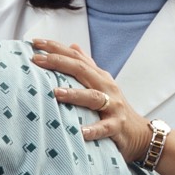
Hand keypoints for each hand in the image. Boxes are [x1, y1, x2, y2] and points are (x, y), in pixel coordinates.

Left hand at [30, 38, 151, 161]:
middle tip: (36, 60)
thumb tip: (73, 45)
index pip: (76, 56)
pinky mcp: (117, 126)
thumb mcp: (100, 83)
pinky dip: (93, 129)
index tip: (34, 42)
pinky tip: (81, 132)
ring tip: (56, 93)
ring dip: (74, 94)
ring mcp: (113, 105)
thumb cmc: (114, 106)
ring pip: (93, 96)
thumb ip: (87, 65)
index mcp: (99, 76)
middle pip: (82, 70)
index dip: (56, 48)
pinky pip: (105, 127)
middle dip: (58, 62)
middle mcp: (106, 86)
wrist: (139, 132)